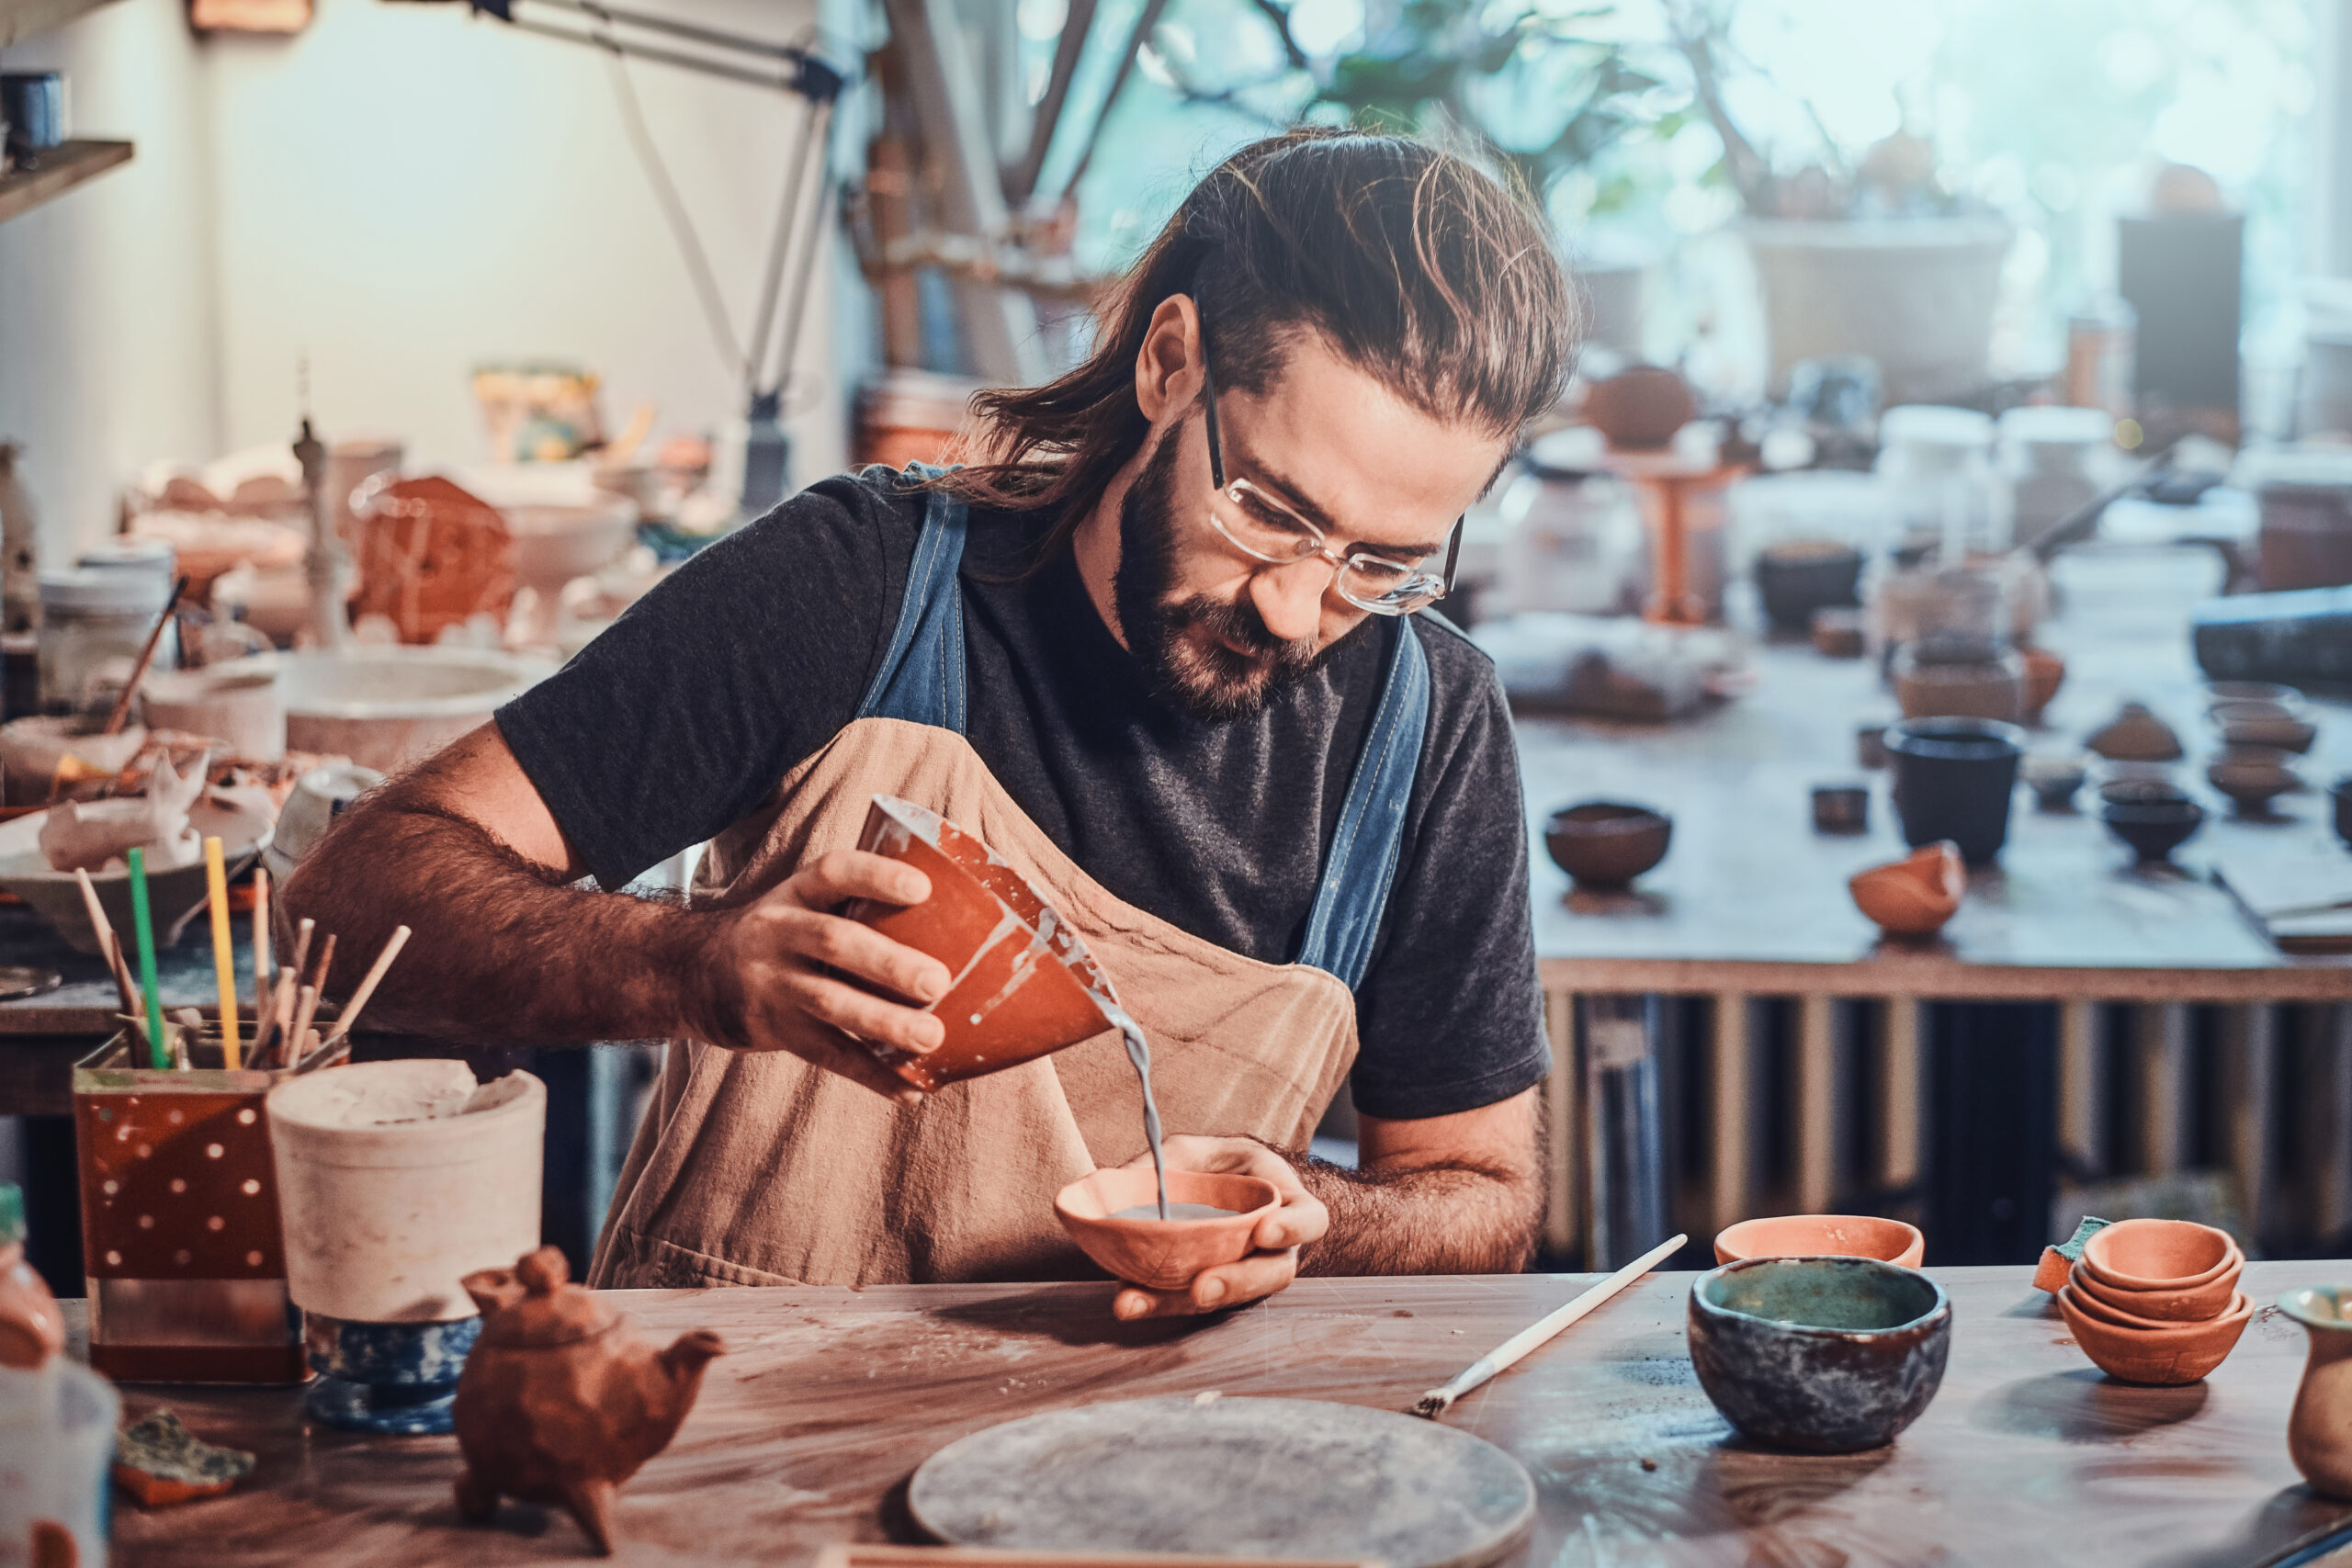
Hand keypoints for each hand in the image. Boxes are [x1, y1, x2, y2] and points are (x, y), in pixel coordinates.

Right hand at [691, 849, 952, 1103]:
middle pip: (834, 942)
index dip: (876, 877)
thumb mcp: (804, 903)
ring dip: (884, 1023)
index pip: (833, 873)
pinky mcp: (773, 1029)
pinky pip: (827, 1055)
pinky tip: (911, 1090)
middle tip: (939, 981)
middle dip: (888, 963)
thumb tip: (960, 916)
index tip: (922, 887)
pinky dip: (872, 1075)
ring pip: (830, 1003)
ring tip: (932, 1039)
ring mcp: (771, 982)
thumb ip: (857, 904)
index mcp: (795, 893)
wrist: (694, 974)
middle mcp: (778, 931)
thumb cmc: (784, 934)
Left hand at [1109, 1135, 1329, 1320]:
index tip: (1264, 1232)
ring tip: (1136, 1302)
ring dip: (1181, 1302)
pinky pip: (1190, 1302)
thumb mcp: (1200, 1151)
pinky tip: (1128, 1300)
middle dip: (1237, 1284)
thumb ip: (1171, 1162)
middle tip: (1201, 1289)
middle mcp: (1274, 1248)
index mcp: (1284, 1203)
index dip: (1294, 1228)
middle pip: (1272, 1274)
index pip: (1310, 1219)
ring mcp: (1244, 1274)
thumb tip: (1123, 1178)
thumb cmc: (1218, 1169)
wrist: (1218, 1198)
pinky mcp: (1212, 1291)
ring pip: (1227, 1298)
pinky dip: (1157, 1302)